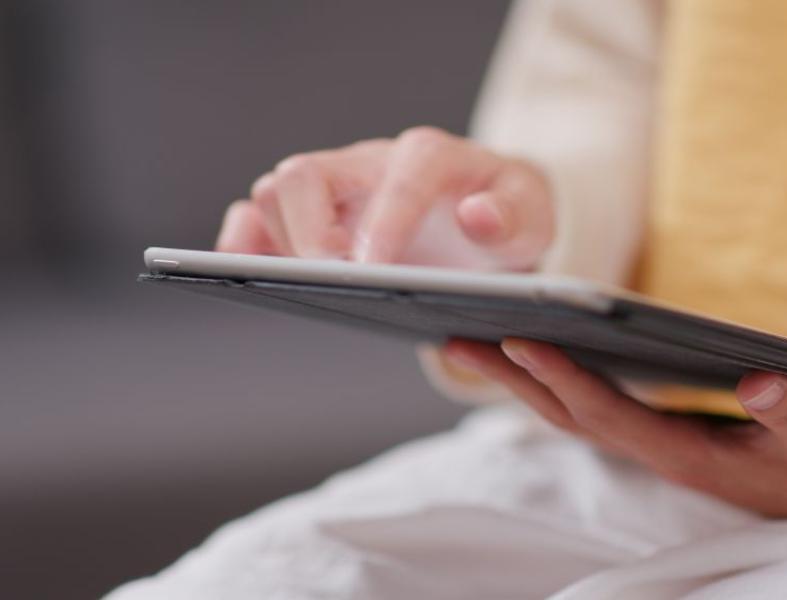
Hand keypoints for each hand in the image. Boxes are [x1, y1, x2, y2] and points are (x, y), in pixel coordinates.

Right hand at [215, 126, 554, 270]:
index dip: (386, 218)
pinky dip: (245, 244)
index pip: (402, 173)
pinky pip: (255, 216)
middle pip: (308, 173)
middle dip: (312, 231)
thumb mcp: (532, 219)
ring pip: (275, 190)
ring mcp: (335, 186)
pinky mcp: (311, 214)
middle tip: (335, 281)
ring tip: (307, 286)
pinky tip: (255, 277)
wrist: (489, 215)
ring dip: (280, 241)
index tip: (375, 268)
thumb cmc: (506, 216)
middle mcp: (371, 162)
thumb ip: (513, 218)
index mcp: (431, 156)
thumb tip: (478, 217)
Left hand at [445, 338, 786, 535]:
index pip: (609, 414)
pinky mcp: (676, 439)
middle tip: (454, 338)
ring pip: (580, 416)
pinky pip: (602, 412)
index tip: (515, 339)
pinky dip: (563, 385)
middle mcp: (667, 455)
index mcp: (692, 456)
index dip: (562, 377)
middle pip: (572, 415)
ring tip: (477, 343)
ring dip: (526, 383)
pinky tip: (545, 361)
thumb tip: (757, 384)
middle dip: (513, 379)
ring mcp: (668, 449)